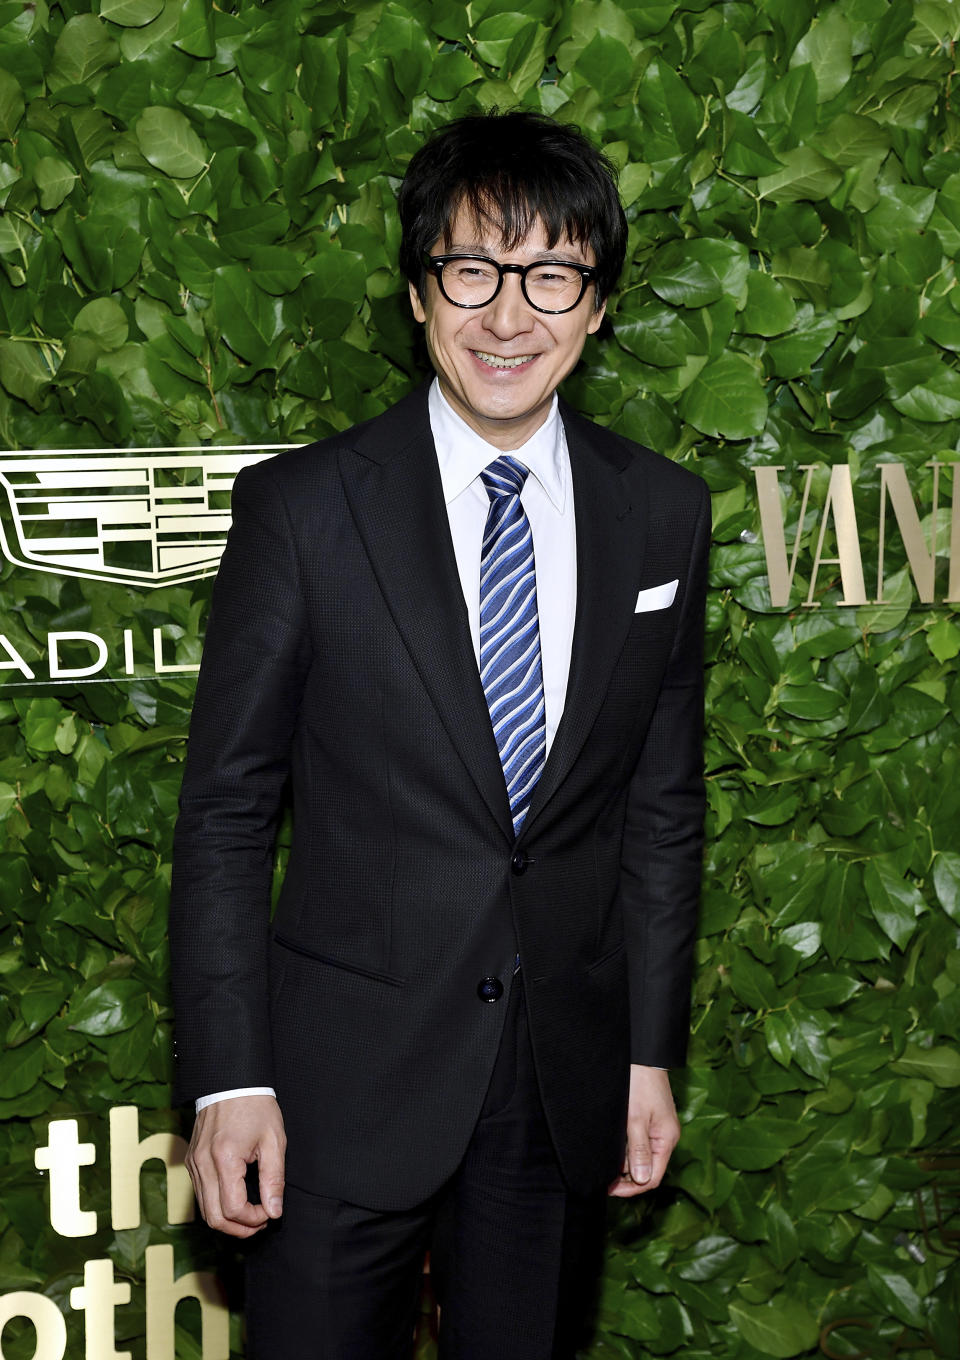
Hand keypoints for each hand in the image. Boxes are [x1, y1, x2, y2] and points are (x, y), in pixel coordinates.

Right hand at [186, 1095, 286, 1236]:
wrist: (231, 1081)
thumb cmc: (255, 1106)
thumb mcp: (274, 1140)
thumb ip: (274, 1179)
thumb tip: (274, 1211)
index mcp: (224, 1158)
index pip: (233, 1209)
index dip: (253, 1219)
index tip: (269, 1212)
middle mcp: (203, 1164)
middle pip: (213, 1218)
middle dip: (239, 1229)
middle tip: (261, 1222)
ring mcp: (193, 1163)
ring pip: (204, 1210)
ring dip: (227, 1220)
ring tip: (251, 1214)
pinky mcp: (191, 1161)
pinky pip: (200, 1194)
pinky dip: (217, 1204)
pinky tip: (236, 1198)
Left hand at [607, 1065, 679, 1197]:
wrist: (641, 1056)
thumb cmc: (640, 1084)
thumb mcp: (636, 1119)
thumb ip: (639, 1149)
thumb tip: (642, 1180)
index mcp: (666, 1140)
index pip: (653, 1177)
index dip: (632, 1188)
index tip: (610, 1189)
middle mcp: (664, 1138)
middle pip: (647, 1170)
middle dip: (626, 1177)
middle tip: (602, 1178)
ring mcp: (657, 1129)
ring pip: (641, 1157)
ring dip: (624, 1164)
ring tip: (603, 1164)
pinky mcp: (648, 1121)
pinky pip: (638, 1144)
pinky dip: (625, 1150)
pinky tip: (611, 1149)